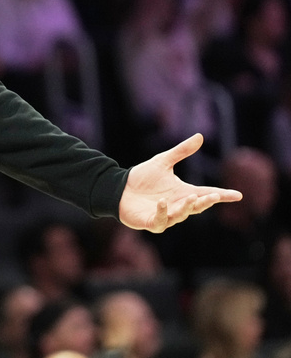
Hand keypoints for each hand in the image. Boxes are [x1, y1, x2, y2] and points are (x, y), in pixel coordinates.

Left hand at [119, 133, 242, 232]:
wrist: (119, 188)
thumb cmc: (142, 177)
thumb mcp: (163, 161)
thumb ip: (182, 151)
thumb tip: (200, 136)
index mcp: (183, 193)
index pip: (206, 194)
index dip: (222, 195)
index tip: (238, 195)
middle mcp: (177, 206)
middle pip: (197, 206)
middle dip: (206, 202)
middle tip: (214, 196)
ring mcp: (165, 216)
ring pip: (181, 215)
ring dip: (187, 207)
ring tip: (192, 197)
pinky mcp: (151, 222)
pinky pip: (160, 221)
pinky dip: (163, 212)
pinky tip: (163, 202)